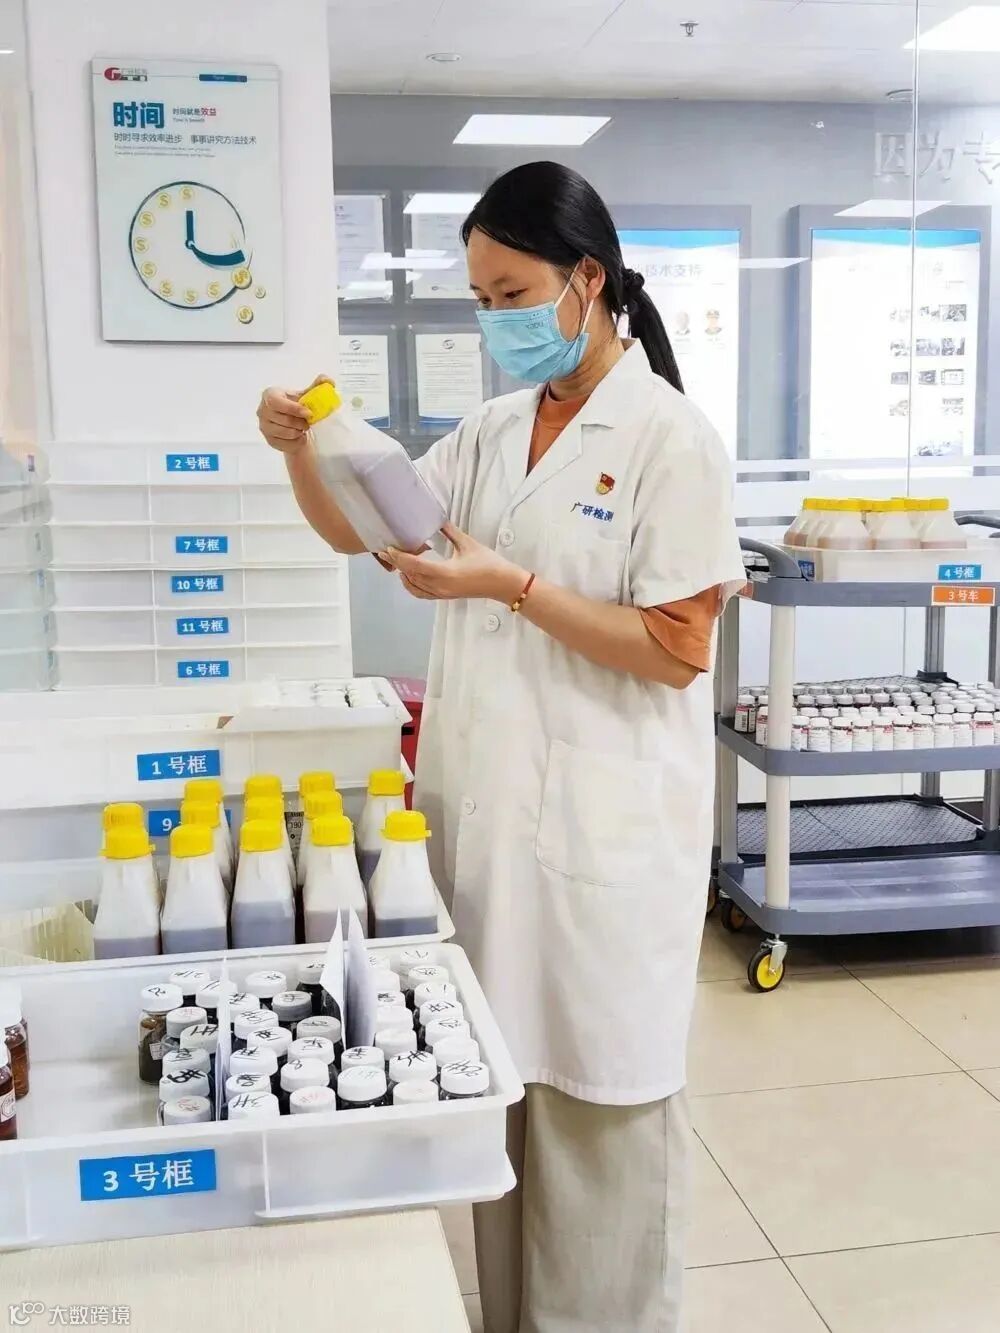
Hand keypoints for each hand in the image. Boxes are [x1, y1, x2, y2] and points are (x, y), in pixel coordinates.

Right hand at [256, 375, 330, 455]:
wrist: (295, 425)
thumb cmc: (298, 407)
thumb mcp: (307, 395)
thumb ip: (318, 386)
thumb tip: (327, 380)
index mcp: (270, 395)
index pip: (276, 402)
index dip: (293, 409)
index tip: (308, 413)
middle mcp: (262, 410)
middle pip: (283, 419)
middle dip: (300, 422)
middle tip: (308, 422)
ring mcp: (264, 427)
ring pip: (286, 433)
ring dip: (299, 431)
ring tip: (302, 427)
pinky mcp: (269, 441)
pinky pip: (287, 444)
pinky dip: (297, 441)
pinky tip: (299, 436)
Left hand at [384, 524, 526, 603]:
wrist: (502, 584)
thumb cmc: (488, 563)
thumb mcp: (468, 544)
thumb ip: (449, 531)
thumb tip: (436, 518)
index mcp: (444, 573)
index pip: (414, 565)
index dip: (399, 557)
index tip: (388, 547)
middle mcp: (439, 586)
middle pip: (410, 575)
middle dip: (396, 563)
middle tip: (384, 551)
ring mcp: (441, 593)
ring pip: (413, 586)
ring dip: (402, 573)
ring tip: (395, 561)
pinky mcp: (444, 596)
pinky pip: (421, 593)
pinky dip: (410, 584)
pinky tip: (408, 575)